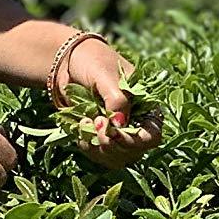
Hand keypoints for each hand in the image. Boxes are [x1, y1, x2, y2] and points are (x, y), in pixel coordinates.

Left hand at [59, 37, 163, 167]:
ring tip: (84, 121)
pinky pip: (97, 154)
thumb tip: (120, 125)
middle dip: (112, 144)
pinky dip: (87, 145)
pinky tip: (79, 126)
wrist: (67, 61)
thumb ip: (116, 98)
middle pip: (134, 152)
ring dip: (98, 146)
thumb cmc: (92, 61)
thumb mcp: (106, 75)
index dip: (135, 141)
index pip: (152, 136)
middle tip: (96, 121)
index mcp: (146, 107)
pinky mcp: (98, 137)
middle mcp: (135, 124)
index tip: (114, 133)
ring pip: (115, 157)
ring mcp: (117, 133)